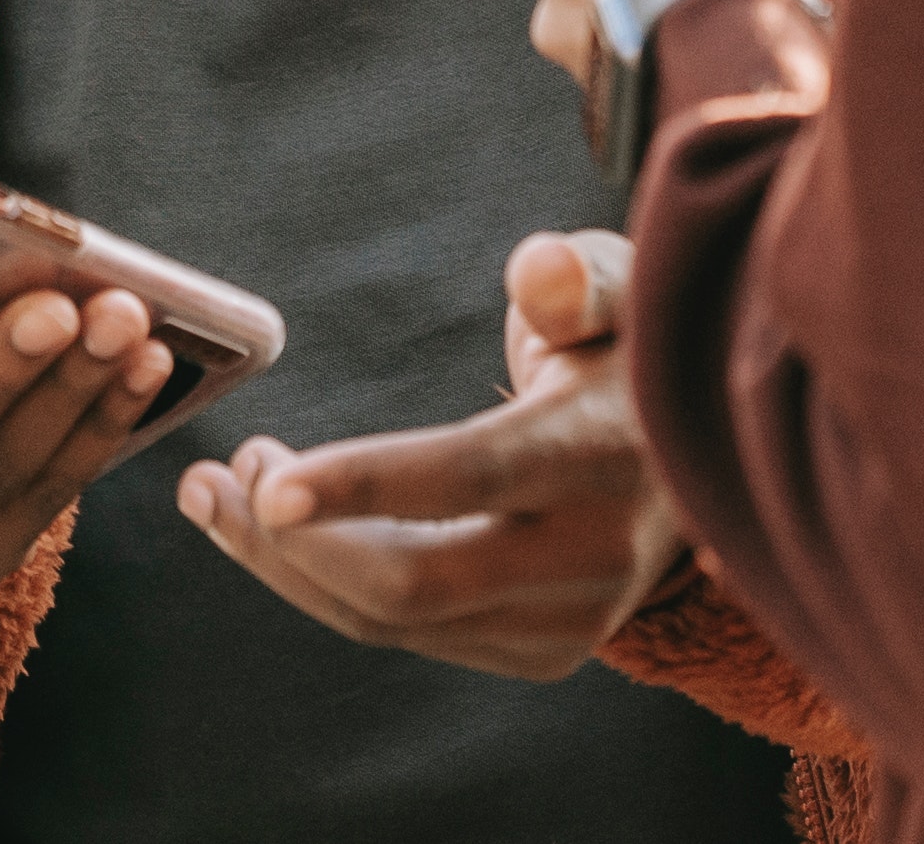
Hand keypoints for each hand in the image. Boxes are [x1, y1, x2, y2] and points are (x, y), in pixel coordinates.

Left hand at [181, 230, 685, 678]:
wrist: (707, 458)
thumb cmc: (630, 349)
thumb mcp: (625, 291)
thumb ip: (577, 278)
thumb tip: (535, 269)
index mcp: (602, 456)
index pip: (472, 476)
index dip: (364, 482)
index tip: (264, 478)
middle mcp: (591, 559)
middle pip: (414, 582)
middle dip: (290, 539)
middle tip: (218, 469)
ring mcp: (568, 624)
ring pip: (395, 623)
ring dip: (287, 565)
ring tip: (217, 492)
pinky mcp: (542, 653)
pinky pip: (409, 635)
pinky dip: (325, 589)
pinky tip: (273, 534)